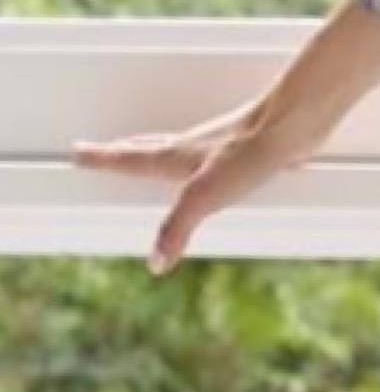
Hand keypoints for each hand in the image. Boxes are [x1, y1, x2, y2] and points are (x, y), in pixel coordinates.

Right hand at [72, 90, 328, 274]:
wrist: (289, 128)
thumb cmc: (247, 155)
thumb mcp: (202, 199)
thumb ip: (176, 229)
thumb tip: (155, 263)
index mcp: (173, 157)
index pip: (127, 157)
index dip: (102, 157)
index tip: (78, 151)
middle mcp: (191, 148)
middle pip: (147, 147)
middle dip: (122, 150)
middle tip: (104, 149)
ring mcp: (217, 146)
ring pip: (176, 147)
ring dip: (155, 149)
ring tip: (148, 153)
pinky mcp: (243, 149)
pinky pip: (209, 154)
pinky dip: (195, 157)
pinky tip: (211, 165)